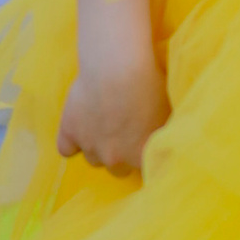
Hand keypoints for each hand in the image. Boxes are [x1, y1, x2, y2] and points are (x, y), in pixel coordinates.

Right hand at [56, 54, 164, 173]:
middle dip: (122, 155)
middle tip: (126, 132)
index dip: (147, 158)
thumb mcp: (168, 112)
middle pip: (118, 170)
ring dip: (99, 146)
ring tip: (104, 124)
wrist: (116, 67)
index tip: (147, 147)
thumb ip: (165, 134)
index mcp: (141, 155)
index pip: (147, 172)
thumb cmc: (149, 84)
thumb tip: (173, 142)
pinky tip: (80, 129)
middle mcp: (115, 158)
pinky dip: (72, 141)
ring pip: (93, 159)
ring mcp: (90, 146)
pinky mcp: (69, 132)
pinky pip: (66, 149)